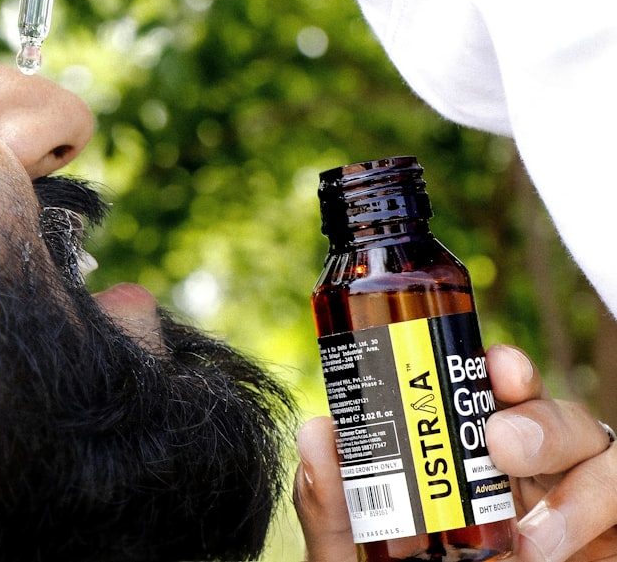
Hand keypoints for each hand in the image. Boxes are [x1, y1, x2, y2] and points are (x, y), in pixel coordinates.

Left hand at [294, 344, 616, 561]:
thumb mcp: (354, 553)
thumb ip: (332, 504)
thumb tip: (319, 430)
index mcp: (464, 456)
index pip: (491, 392)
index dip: (502, 368)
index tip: (493, 365)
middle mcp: (524, 471)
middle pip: (553, 412)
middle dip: (539, 415)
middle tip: (502, 444)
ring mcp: (570, 503)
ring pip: (600, 450)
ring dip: (574, 485)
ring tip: (530, 541)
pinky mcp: (607, 537)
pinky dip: (594, 515)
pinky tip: (546, 549)